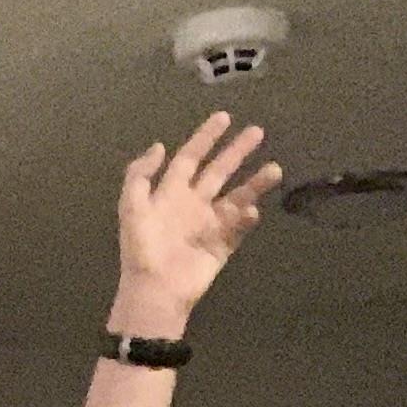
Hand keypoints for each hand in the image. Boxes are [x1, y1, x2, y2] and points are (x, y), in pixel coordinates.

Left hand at [112, 113, 279, 333]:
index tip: (224, 118)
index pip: (189, 158)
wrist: (155, 289)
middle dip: (236, 151)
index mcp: (169, 194)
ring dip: (255, 182)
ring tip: (275, 169)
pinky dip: (246, 219)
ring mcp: (208, 225)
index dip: (204, 137)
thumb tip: (158, 145)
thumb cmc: (142, 248)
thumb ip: (140, 175)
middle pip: (218, 171)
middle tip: (258, 131)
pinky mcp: (222, 245)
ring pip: (237, 197)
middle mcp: (192, 204)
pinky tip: (251, 211)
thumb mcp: (131, 207)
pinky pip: (239, 228)